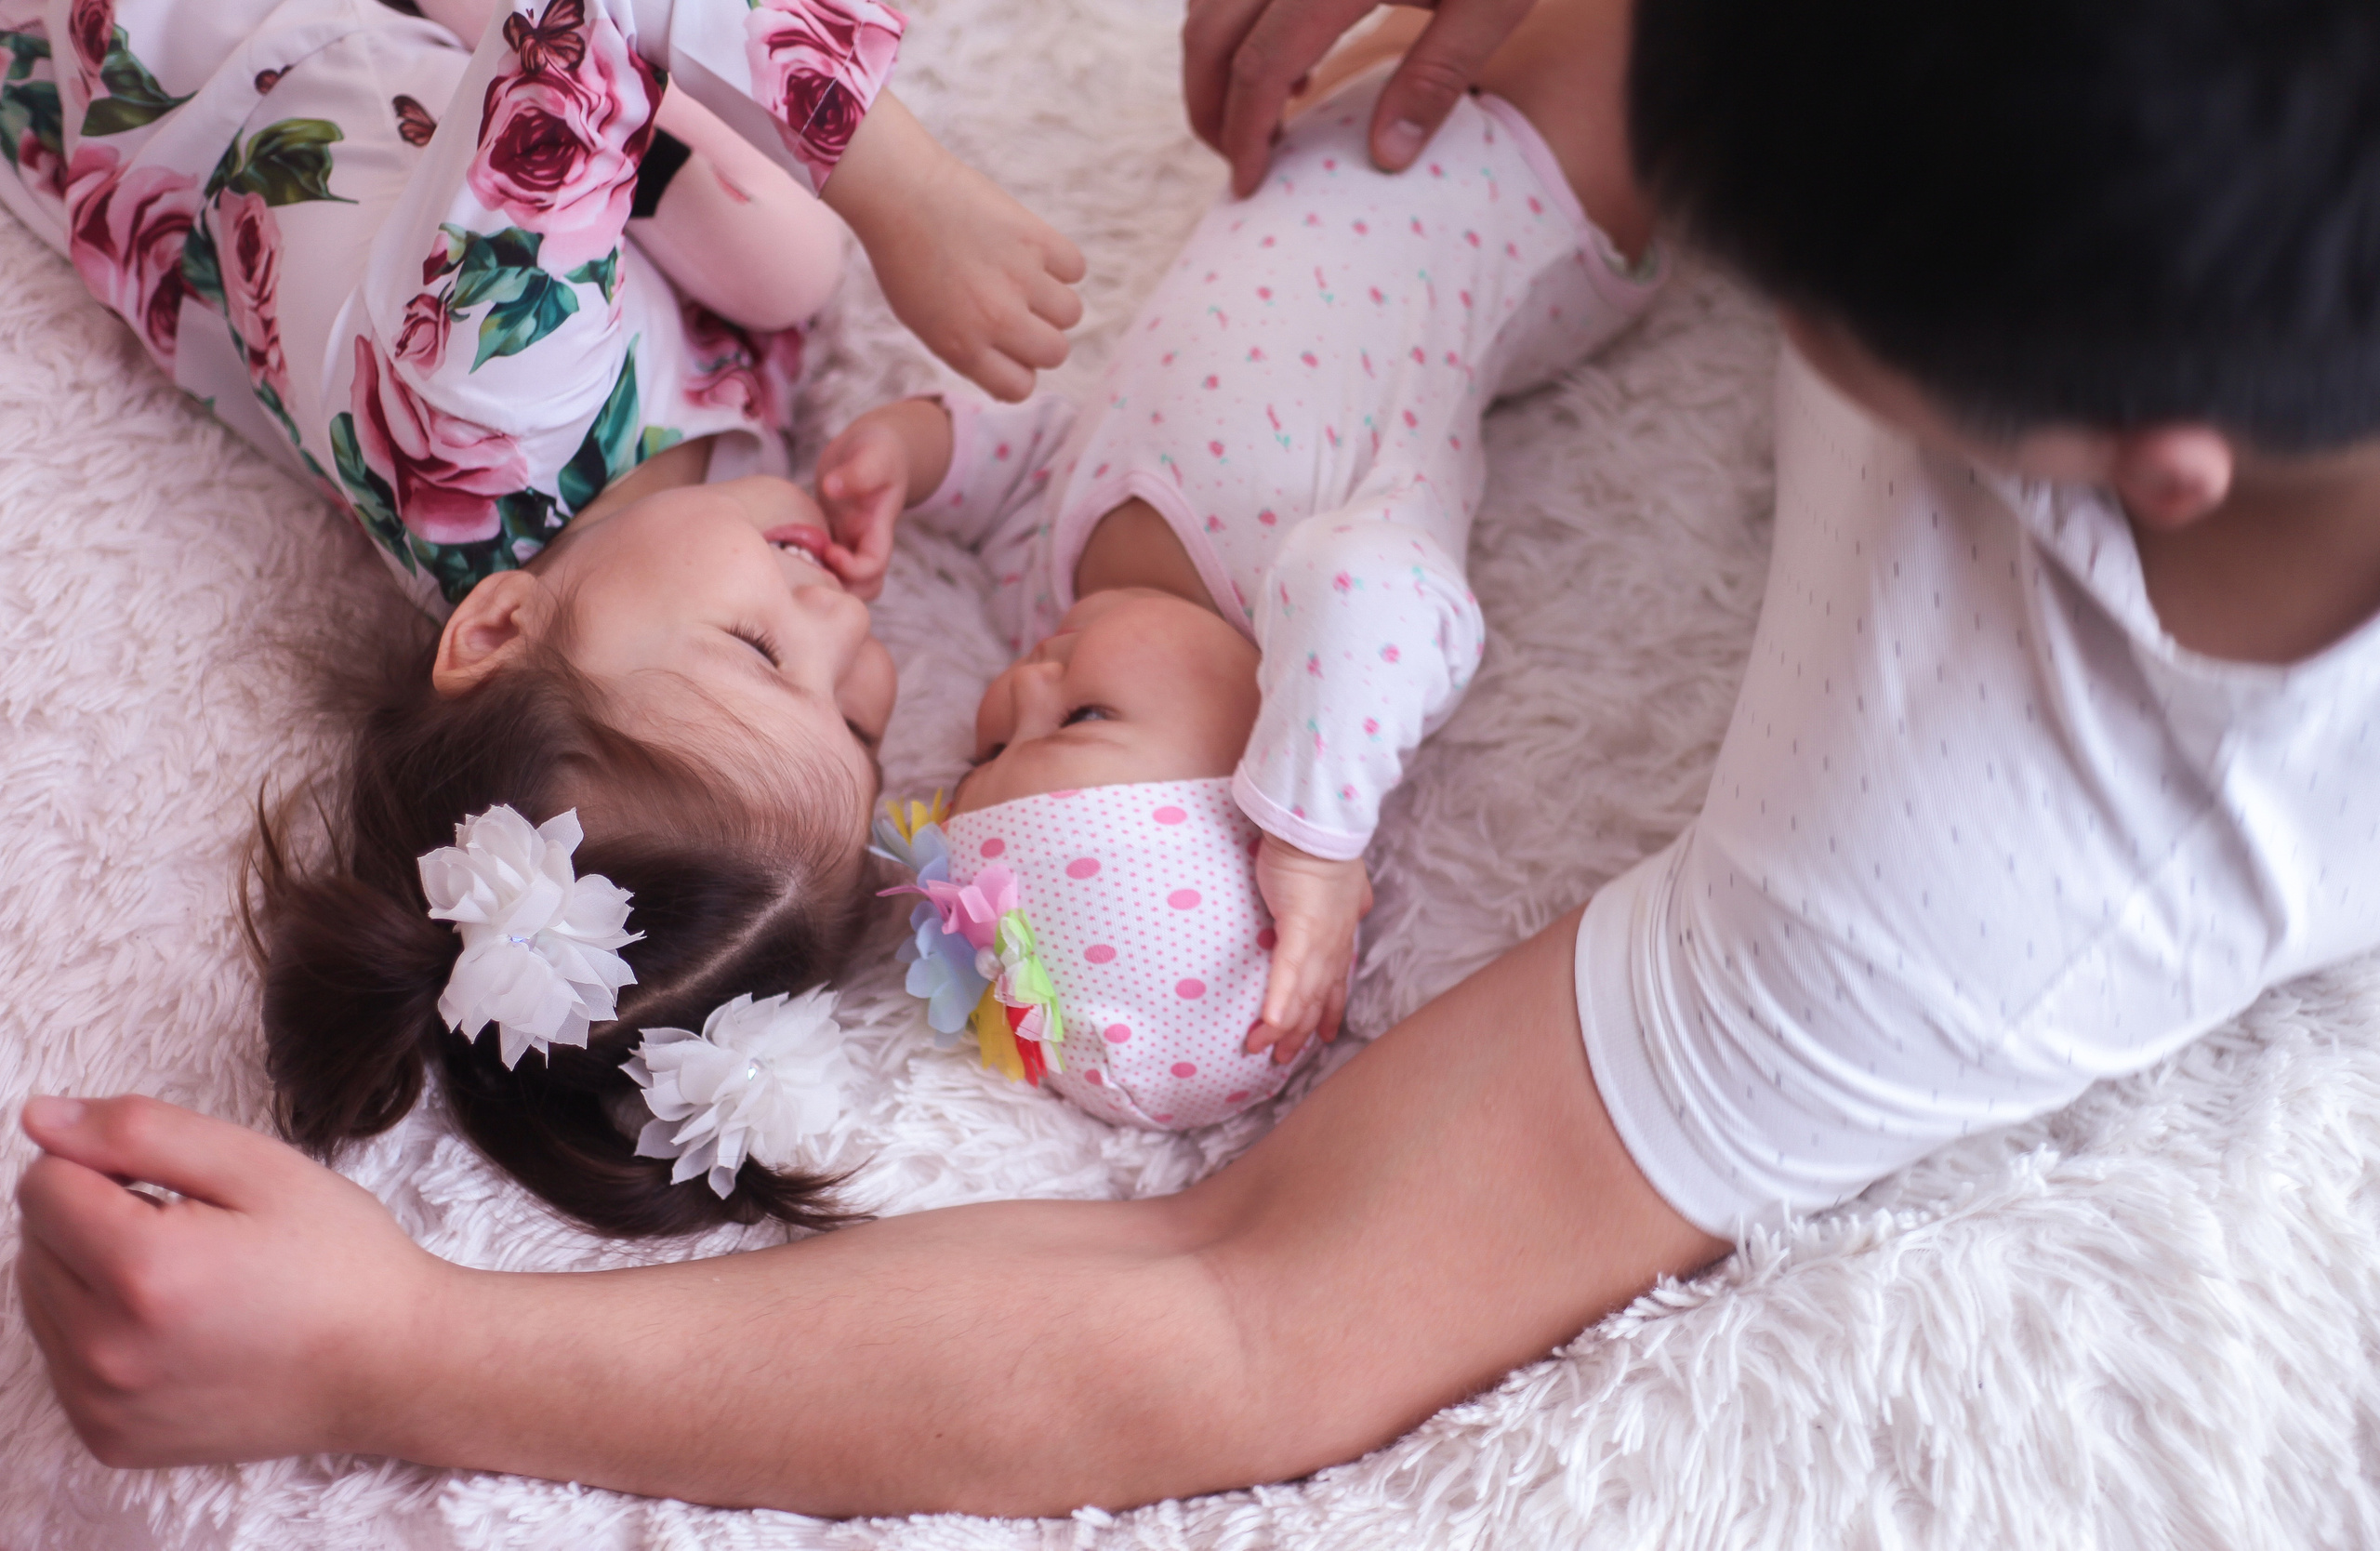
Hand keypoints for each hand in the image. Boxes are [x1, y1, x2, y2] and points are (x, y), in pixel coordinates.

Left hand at [15, 1095, 447, 1466]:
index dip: (109, 1166)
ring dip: (91, 1274)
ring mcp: (103, 1403)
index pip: (43, 1184)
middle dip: (95, 1218)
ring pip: (40, 1300)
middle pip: (32, 1243)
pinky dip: (101, 1332)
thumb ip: (141, 1131)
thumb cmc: (339, 1263)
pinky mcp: (109, 1437)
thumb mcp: (259, 1167)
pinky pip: (62, 1360)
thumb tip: (39, 1118)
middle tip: (193, 1230)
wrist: (390, 1368)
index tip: (175, 1186)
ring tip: (187, 1278)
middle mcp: (106, 1349)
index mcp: (146, 1268)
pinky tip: (175, 1327)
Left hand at [812, 416, 908, 599]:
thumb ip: (858, 472)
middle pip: (862, 587)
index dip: (852, 568)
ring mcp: (847, 541)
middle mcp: (864, 541)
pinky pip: (821, 564)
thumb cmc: (880, 449)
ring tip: (794, 563)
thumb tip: (832, 488)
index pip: (874, 566)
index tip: (829, 550)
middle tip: (807, 567)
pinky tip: (784, 553)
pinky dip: (807, 566)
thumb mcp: (874, 454)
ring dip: (821, 582)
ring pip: (842, 582)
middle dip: (838, 588)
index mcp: (879, 528)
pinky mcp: (829, 535)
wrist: (874, 447)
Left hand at [825, 93, 1086, 401]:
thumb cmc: (905, 257)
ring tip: (1026, 279)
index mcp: (963, 347)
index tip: (1008, 348)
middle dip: (1042, 338)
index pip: (1021, 387)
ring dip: (1054, 301)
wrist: (898, 191)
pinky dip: (1061, 263)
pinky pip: (1075, 269)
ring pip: (1071, 313)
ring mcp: (1019, 278)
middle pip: (1055, 353)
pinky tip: (1033, 252)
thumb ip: (969, 351)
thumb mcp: (924, 323)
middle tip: (1021, 312)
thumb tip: (1017, 371)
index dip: (1019, 369)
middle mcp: (996, 318)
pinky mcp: (1036, 238)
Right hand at [1183, 0, 1536, 197]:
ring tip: (1268, 119)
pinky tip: (1292, 63)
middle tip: (1239, 161)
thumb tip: (1386, 157)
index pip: (1260, 64)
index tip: (1250, 183)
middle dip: (1209, 107)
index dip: (1244, 132)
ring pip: (1206, 1)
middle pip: (1209, 33)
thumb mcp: (1493, 4)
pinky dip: (1234, 23)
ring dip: (1217, 64)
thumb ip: (1438, 76)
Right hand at [1245, 834, 1371, 1063]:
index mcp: (1340, 937)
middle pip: (1315, 1000)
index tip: (1323, 1035)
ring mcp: (1318, 941)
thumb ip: (1354, 898)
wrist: (1317, 830)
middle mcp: (1332, 946)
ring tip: (1263, 1049)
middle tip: (1282, 1059)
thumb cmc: (1325, 852)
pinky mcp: (1298, 930)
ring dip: (1282, 1026)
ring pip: (1300, 995)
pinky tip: (1270, 1025)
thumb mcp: (1349, 881)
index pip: (1335, 983)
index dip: (1327, 1012)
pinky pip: (1286, 972)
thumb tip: (1362, 906)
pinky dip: (1280, 1000)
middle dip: (1299, 1033)